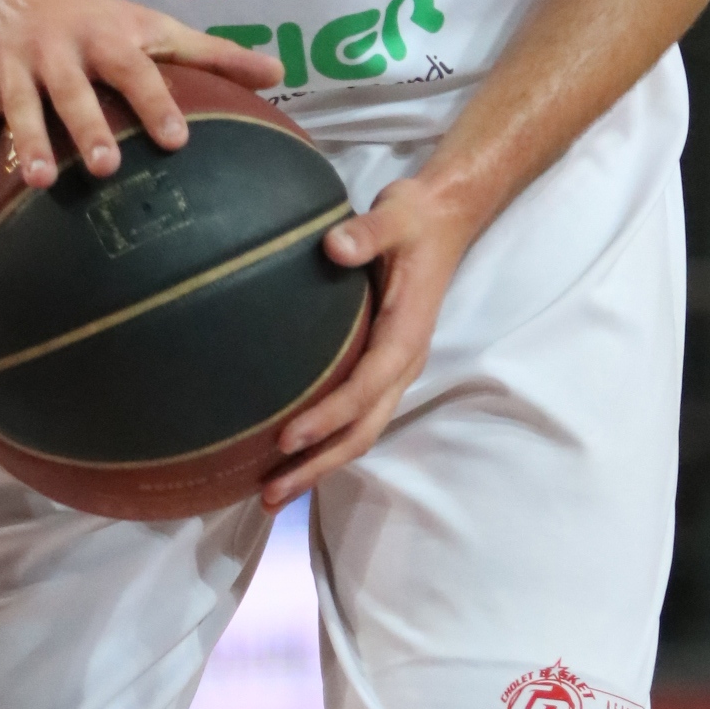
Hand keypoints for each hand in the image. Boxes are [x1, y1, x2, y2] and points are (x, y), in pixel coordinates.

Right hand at [0, 0, 280, 201]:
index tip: (177, 140)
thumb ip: (210, 54)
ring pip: (16, 107)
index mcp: (103, 35)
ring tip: (40, 182)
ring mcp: (11, 69)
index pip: (134, 68)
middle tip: (107, 166)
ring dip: (26, 142)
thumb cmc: (90, 18)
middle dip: (87, 124)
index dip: (155, 101)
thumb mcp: (147, 25)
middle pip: (72, 89)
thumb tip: (280, 74)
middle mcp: (55, 50)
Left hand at [263, 170, 479, 505]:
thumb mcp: (396, 214)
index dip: (328, 417)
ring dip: (319, 464)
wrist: (441, 220)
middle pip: (361, 430)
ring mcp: (392, 369)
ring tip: (269, 493)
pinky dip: (324, 441)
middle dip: (318, 464)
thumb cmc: (415, 218)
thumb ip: (368, 231)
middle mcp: (402, 364)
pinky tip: (289, 453)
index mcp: (406, 336)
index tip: (287, 438)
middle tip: (268, 494)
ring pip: (359, 432)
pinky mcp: (379, 364)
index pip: (365, 388)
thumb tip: (335, 246)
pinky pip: (354, 415)